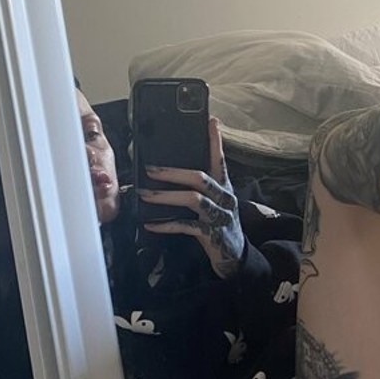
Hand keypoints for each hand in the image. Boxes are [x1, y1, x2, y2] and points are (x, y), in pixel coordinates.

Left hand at [139, 118, 245, 278]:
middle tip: (150, 169)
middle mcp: (224, 198)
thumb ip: (200, 188)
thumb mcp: (215, 203)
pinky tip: (150, 224)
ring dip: (166, 196)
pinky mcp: (212, 235)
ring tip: (145, 194)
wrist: (234, 256)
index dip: (215, 141)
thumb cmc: (220, 225)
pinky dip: (167, 224)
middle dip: (173, 172)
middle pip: (200, 178)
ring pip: (193, 199)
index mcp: (224, 187)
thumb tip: (169, 173)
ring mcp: (220, 216)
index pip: (219, 159)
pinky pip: (187, 226)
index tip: (211, 121)